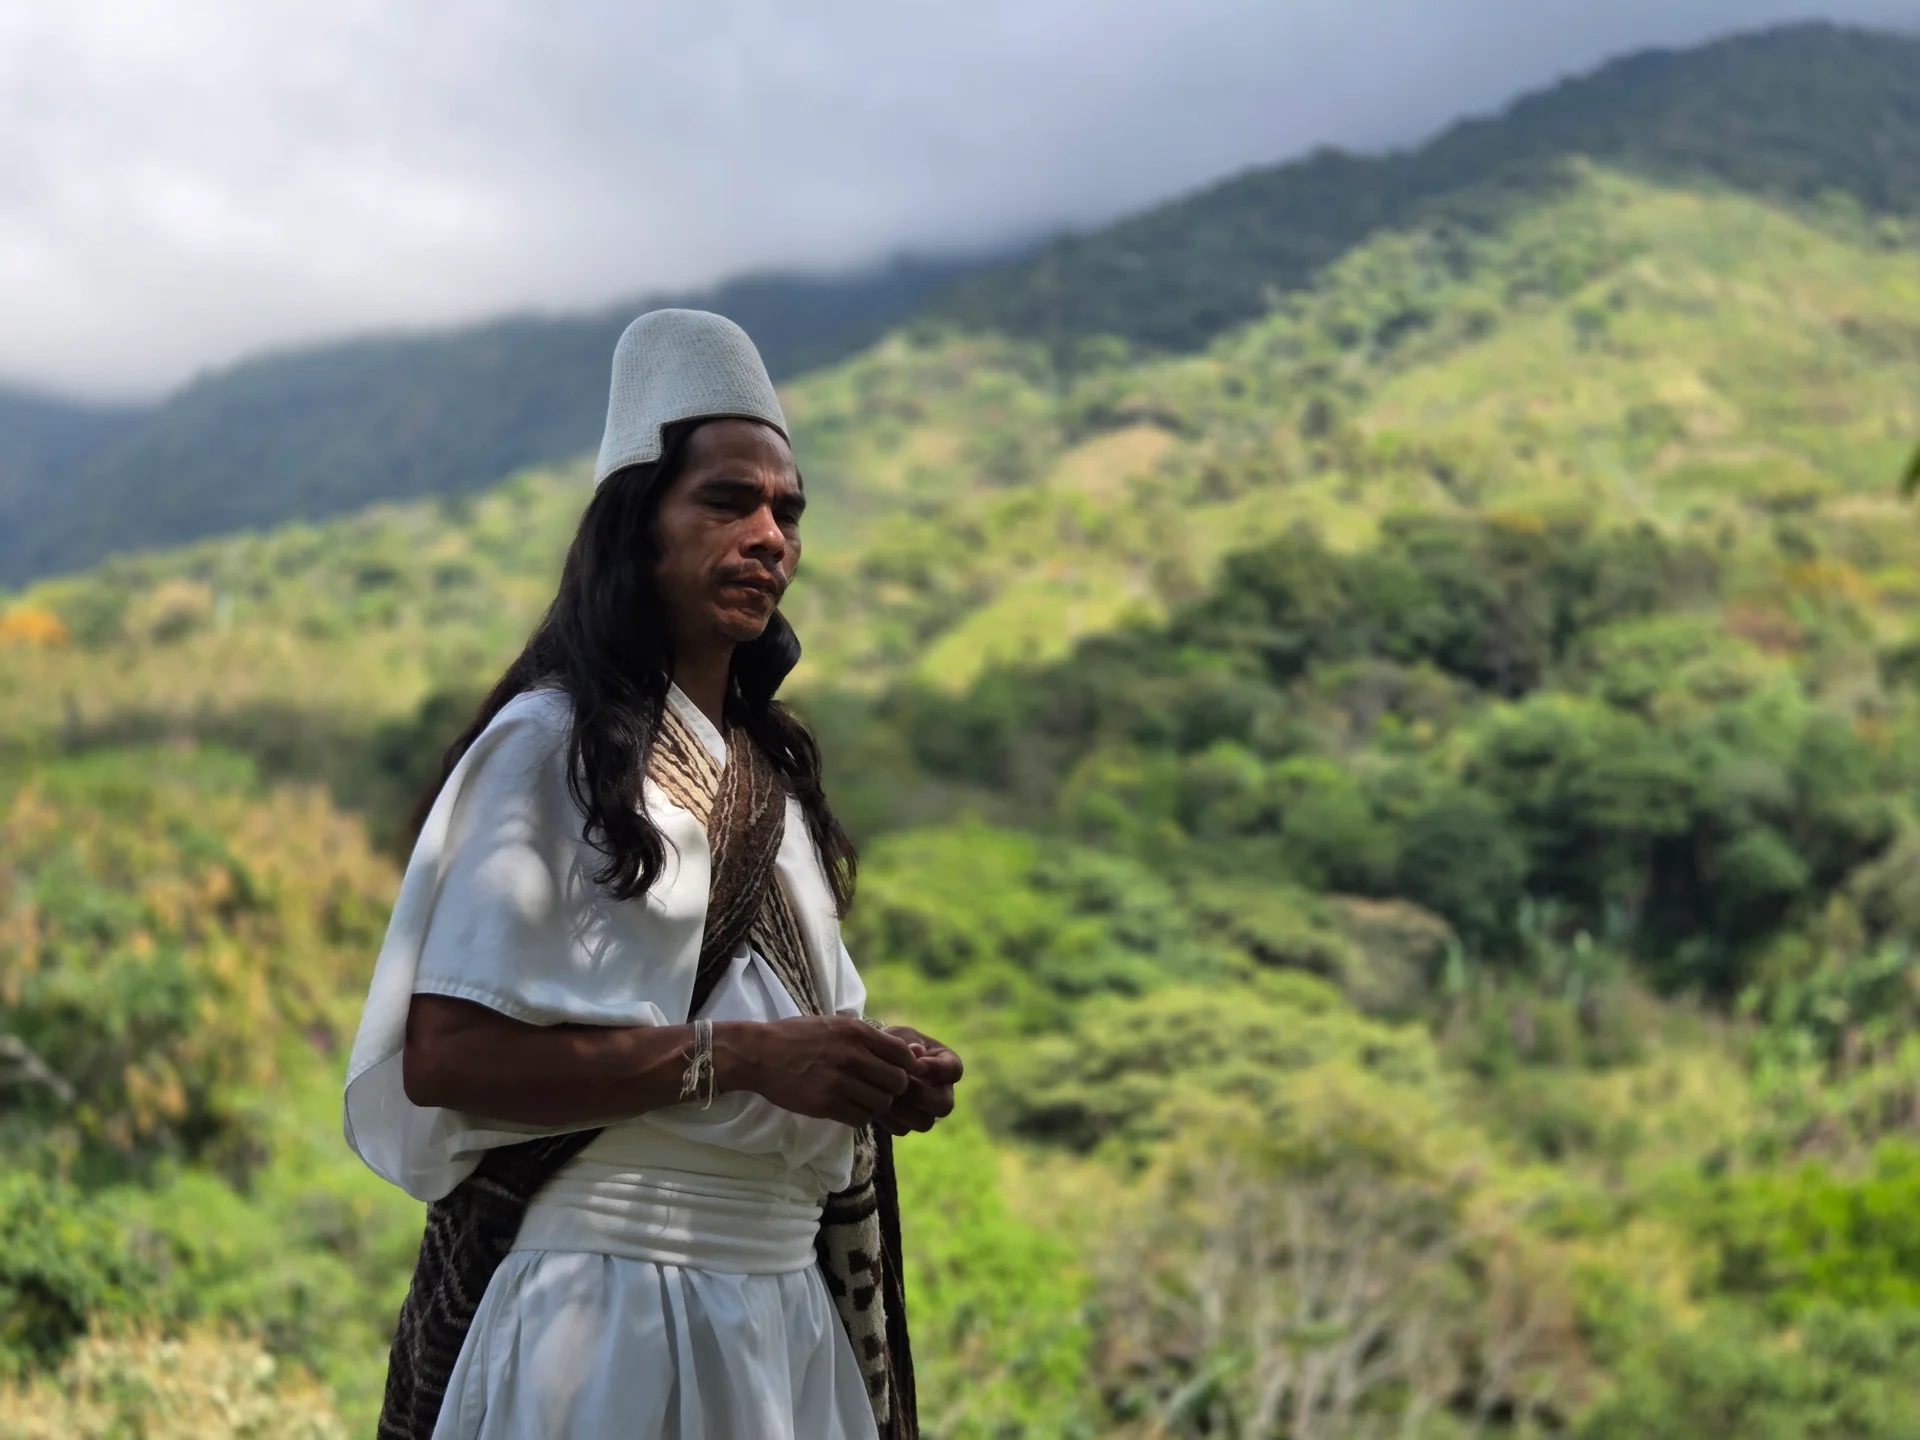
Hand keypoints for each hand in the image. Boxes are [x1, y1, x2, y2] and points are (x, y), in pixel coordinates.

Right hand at [716, 1015, 920, 1127]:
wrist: (760, 1054)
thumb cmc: (798, 1037)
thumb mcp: (835, 1024)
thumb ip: (867, 1037)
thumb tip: (907, 1051)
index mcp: (857, 1032)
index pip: (903, 1054)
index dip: (906, 1066)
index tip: (897, 1071)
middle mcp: (852, 1056)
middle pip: (897, 1082)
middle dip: (894, 1089)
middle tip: (880, 1089)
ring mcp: (839, 1082)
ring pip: (882, 1103)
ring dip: (877, 1105)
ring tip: (864, 1099)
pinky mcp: (825, 1104)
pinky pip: (860, 1118)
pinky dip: (860, 1116)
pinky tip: (849, 1108)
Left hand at [873, 1025, 962, 1136]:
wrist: (870, 1060)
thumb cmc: (891, 1042)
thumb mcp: (899, 1035)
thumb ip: (908, 1041)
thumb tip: (917, 1053)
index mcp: (945, 1063)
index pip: (954, 1070)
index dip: (938, 1069)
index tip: (917, 1062)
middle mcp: (941, 1090)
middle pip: (944, 1105)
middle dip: (921, 1096)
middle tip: (900, 1085)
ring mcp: (925, 1110)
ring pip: (924, 1123)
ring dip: (902, 1109)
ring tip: (885, 1093)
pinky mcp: (906, 1123)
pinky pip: (901, 1129)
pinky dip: (887, 1118)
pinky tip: (875, 1102)